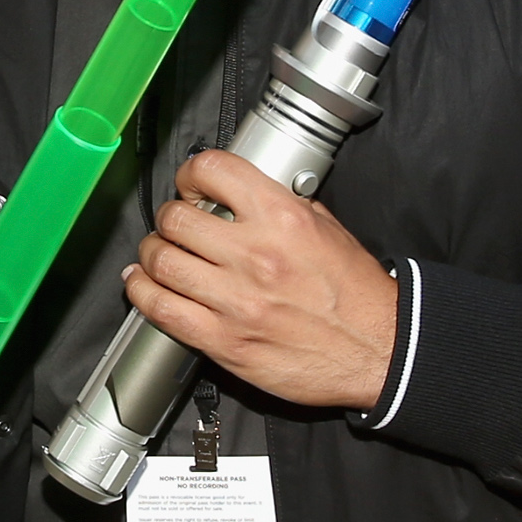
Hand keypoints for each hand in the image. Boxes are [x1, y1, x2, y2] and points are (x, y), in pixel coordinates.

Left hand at [124, 149, 400, 410]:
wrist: (380, 350)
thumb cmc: (358, 295)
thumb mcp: (328, 228)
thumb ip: (281, 205)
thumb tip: (242, 194)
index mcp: (282, 218)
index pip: (212, 170)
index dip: (191, 173)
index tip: (190, 184)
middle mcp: (255, 255)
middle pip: (175, 218)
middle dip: (169, 216)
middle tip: (175, 224)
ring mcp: (235, 300)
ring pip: (161, 262)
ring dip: (152, 253)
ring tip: (158, 253)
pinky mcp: (224, 341)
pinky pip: (162, 310)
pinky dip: (142, 292)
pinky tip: (142, 284)